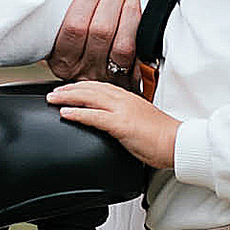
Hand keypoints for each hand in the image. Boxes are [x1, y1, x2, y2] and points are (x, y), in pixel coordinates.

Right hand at [45, 0, 140, 80]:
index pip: (75, 25)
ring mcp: (108, 79)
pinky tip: (139, 10)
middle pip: (100, 32)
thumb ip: (66, 14)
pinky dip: (141, 29)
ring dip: (128, 11)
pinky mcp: (130, 82)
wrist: (93, 96)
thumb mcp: (59, 38)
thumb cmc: (77, 53)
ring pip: (122, 45)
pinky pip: (140, 56)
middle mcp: (84, 72)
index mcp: (62, 60)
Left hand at [47, 76, 179, 167]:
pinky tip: (65, 114)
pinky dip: (78, 113)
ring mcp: (122, 110)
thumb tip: (111, 122)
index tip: (66, 89)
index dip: (80, 87)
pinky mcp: (122, 124)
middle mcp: (124, 99)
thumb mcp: (139, 121)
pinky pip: (94, 116)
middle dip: (68, 89)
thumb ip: (124, 117)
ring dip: (68, 98)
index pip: (99, 87)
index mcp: (128, 98)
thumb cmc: (162, 136)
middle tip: (52, 93)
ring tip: (53, 99)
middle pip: (90, 89)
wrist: (177, 143)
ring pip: (89, 98)